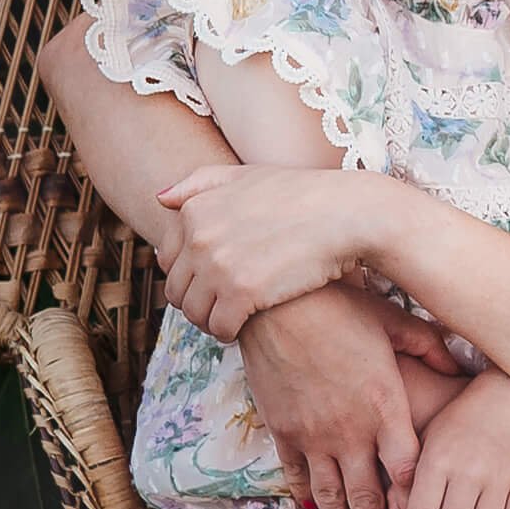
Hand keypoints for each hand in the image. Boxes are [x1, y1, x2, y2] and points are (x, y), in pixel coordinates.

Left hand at [158, 164, 372, 339]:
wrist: (348, 215)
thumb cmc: (304, 194)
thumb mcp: (248, 176)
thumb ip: (201, 183)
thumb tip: (161, 198)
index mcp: (194, 211)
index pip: (167, 260)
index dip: (189, 276)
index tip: (214, 282)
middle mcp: (199, 237)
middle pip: (177, 290)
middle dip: (198, 302)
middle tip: (224, 306)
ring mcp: (218, 266)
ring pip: (194, 313)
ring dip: (211, 321)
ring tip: (233, 318)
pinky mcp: (242, 293)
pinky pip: (220, 327)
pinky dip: (229, 333)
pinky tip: (245, 327)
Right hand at [237, 283, 442, 508]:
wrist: (278, 300)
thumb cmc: (342, 306)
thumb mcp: (396, 322)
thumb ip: (430, 348)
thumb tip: (459, 365)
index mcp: (386, 408)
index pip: (406, 471)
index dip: (415, 507)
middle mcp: (351, 430)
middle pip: (368, 499)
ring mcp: (313, 433)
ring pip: (330, 496)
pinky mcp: (283, 428)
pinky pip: (297, 473)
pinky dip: (307, 498)